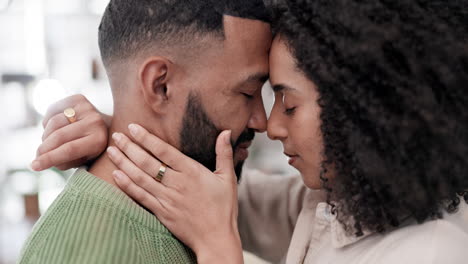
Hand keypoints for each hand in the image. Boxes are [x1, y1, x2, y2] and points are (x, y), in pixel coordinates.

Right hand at [32, 94, 108, 170]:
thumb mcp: (81, 160)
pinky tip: (53, 129)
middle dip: (43, 149)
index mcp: (99, 140)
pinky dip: (47, 122)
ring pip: (53, 122)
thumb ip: (63, 161)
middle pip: (59, 136)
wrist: (106, 127)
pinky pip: (51, 110)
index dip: (49, 158)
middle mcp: (95, 122)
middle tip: (37, 158)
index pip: (69, 150)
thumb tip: (39, 162)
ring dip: (45, 136)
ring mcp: (87, 108)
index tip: (34, 166)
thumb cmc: (91, 149)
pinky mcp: (78, 99)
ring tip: (48, 144)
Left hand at [107, 124, 242, 263]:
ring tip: (111, 151)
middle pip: (147, 162)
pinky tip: (116, 175)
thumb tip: (226, 132)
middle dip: (129, 147)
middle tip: (116, 135)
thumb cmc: (223, 208)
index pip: (164, 151)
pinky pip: (140, 196)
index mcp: (192, 172)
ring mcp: (166, 199)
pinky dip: (126, 185)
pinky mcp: (161, 212)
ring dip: (123, 163)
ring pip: (140, 178)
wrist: (216, 238)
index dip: (147, 138)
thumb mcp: (228, 178)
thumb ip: (224, 153)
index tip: (133, 127)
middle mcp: (177, 184)